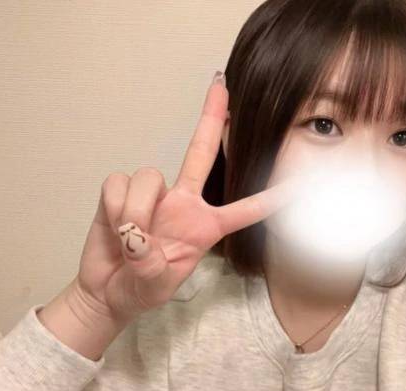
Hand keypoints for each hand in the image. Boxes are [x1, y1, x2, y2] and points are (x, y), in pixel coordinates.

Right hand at [74, 72, 300, 322]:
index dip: (269, 198)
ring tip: (129, 242)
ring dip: (137, 211)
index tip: (298, 183)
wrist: (106, 291)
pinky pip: (119, 185)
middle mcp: (183, 203)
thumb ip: (151, 266)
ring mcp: (153, 194)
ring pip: (150, 176)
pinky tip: (114, 228)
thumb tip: (137, 236)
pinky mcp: (121, 190)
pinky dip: (114, 209)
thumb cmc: (140, 288)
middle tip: (222, 84)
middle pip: (201, 152)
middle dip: (211, 118)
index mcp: (205, 227)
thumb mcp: (156, 287)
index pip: (244, 209)